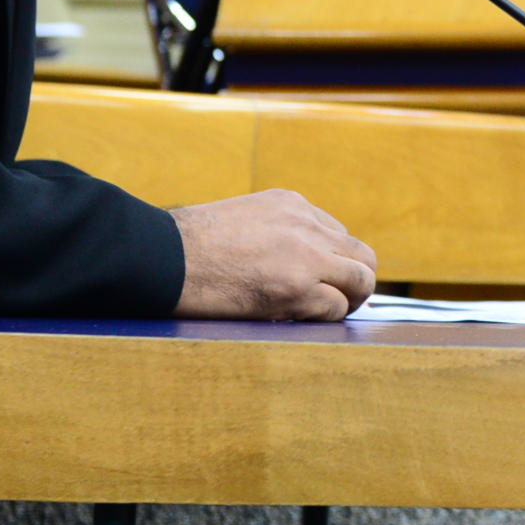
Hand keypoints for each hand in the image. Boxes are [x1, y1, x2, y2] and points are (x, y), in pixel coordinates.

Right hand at [168, 189, 377, 319]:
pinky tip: (299, 320)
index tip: (321, 279)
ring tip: (325, 315)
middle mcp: (306, 225)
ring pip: (360, 281)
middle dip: (355, 281)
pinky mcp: (296, 288)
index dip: (334, 261)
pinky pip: (335, 308)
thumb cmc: (188, 245)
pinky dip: (324, 319)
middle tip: (339, 302)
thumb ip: (274, 232)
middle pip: (362, 255)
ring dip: (349, 301)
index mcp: (291, 203)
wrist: (163, 256)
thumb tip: (288, 263)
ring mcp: (305, 256)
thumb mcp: (241, 219)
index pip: (338, 233)